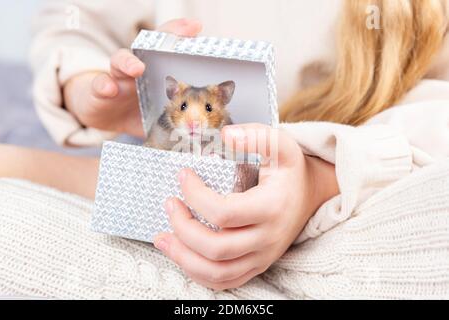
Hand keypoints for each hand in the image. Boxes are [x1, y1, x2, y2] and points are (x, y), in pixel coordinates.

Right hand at [63, 19, 202, 136]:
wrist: (106, 116)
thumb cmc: (139, 110)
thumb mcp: (163, 111)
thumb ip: (184, 114)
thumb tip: (212, 124)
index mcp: (155, 71)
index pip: (167, 49)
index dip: (179, 35)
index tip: (195, 28)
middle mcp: (137, 68)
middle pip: (145, 47)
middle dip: (158, 42)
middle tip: (170, 43)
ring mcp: (117, 78)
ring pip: (120, 61)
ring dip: (128, 62)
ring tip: (137, 68)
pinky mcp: (99, 93)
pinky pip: (99, 86)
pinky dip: (103, 86)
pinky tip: (109, 90)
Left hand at [154, 124, 338, 289]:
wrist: (310, 194)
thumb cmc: (290, 170)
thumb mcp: (280, 145)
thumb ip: (256, 135)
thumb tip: (225, 135)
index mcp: (271, 208)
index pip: (224, 213)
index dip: (195, 196)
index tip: (183, 176)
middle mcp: (267, 238)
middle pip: (216, 248)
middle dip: (183, 227)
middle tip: (170, 204)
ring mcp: (262, 256)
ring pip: (217, 272)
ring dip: (183, 257)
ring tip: (162, 237)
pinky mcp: (256, 265)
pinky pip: (224, 281)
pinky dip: (197, 272)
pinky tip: (182, 254)